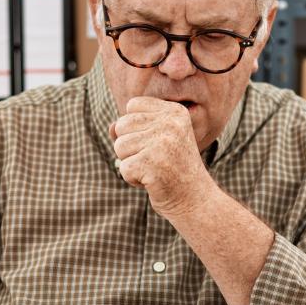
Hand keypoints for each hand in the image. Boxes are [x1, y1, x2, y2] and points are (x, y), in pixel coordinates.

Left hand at [109, 97, 214, 217]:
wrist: (194, 199)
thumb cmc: (172, 168)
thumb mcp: (156, 141)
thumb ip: (133, 128)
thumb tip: (111, 127)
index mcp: (175, 112)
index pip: (133, 105)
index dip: (134, 126)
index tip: (155, 143)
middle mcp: (170, 123)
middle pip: (122, 125)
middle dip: (129, 147)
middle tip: (153, 159)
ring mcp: (162, 143)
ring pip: (119, 146)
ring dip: (130, 163)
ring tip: (153, 169)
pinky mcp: (151, 164)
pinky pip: (123, 167)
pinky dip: (132, 179)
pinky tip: (152, 181)